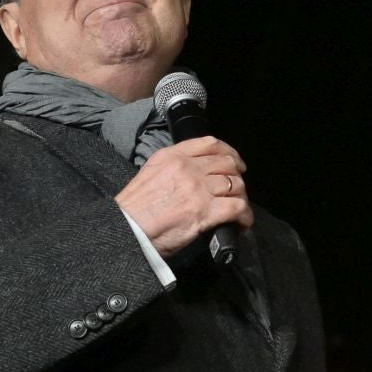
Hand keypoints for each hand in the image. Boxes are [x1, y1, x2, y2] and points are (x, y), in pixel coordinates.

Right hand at [113, 137, 253, 256]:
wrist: (127, 228)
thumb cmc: (134, 208)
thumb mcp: (150, 173)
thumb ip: (172, 168)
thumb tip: (194, 175)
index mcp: (172, 156)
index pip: (210, 143)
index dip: (229, 152)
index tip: (235, 163)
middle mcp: (187, 168)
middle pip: (227, 164)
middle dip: (237, 177)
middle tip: (237, 190)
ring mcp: (198, 188)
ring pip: (235, 185)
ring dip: (241, 198)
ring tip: (238, 210)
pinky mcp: (206, 211)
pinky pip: (237, 207)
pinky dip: (244, 216)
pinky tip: (241, 223)